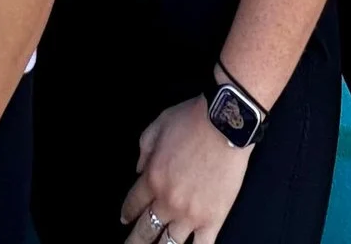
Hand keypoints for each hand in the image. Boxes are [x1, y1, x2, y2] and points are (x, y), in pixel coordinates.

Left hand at [117, 97, 250, 243]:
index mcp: (152, 179)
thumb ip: (144, 150)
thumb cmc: (192, 120)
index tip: (125, 219)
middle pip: (145, 230)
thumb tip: (139, 169)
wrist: (225, 123)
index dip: (127, 213)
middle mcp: (167, 202)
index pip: (132, 205)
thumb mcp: (157, 126)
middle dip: (135, 241)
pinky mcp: (213, 219)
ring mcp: (190, 214)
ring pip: (169, 243)